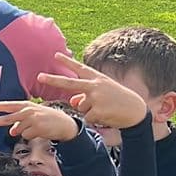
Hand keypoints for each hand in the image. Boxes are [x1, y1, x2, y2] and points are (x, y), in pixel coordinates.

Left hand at [0, 99, 78, 141]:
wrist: (66, 124)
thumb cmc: (49, 119)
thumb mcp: (34, 116)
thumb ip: (21, 122)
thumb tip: (11, 131)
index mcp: (27, 105)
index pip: (9, 105)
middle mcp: (28, 110)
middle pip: (7, 117)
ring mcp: (32, 119)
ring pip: (18, 130)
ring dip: (25, 132)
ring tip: (37, 128)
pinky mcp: (36, 127)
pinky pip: (26, 136)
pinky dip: (32, 136)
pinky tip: (41, 131)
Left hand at [32, 56, 147, 129]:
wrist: (136, 111)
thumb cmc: (119, 100)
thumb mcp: (104, 93)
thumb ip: (86, 95)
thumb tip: (72, 101)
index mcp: (97, 79)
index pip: (80, 68)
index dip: (67, 62)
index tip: (55, 55)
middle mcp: (95, 86)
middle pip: (69, 83)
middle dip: (53, 80)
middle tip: (39, 76)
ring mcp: (96, 98)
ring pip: (80, 107)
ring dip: (89, 111)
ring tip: (105, 109)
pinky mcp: (97, 111)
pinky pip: (87, 118)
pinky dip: (94, 120)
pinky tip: (106, 116)